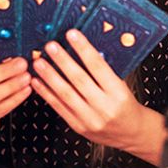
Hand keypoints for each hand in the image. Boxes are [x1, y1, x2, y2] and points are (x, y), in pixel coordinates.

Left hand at [30, 29, 163, 157]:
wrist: (130, 133)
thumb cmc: (125, 105)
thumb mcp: (122, 86)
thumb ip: (104, 72)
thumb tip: (82, 49)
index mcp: (118, 93)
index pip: (99, 67)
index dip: (84, 49)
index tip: (72, 34)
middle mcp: (104, 107)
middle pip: (80, 80)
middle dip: (63, 61)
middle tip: (50, 46)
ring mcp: (90, 119)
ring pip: (66, 94)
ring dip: (50, 77)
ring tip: (39, 62)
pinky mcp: (78, 127)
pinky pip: (59, 108)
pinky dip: (46, 93)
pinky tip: (37, 81)